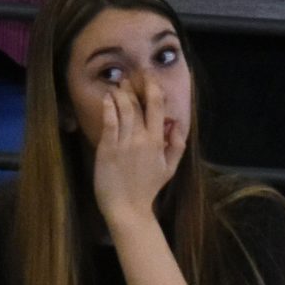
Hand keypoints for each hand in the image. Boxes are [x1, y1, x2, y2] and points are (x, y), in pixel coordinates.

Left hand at [89, 79, 182, 224]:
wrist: (127, 207)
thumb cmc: (148, 188)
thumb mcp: (169, 168)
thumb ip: (177, 145)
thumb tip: (176, 124)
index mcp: (157, 141)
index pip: (156, 107)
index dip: (153, 88)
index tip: (148, 78)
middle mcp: (140, 138)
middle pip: (137, 105)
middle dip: (132, 88)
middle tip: (128, 78)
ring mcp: (123, 143)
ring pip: (122, 110)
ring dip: (119, 94)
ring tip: (117, 85)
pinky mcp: (107, 148)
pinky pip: (109, 122)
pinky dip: (108, 107)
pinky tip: (107, 99)